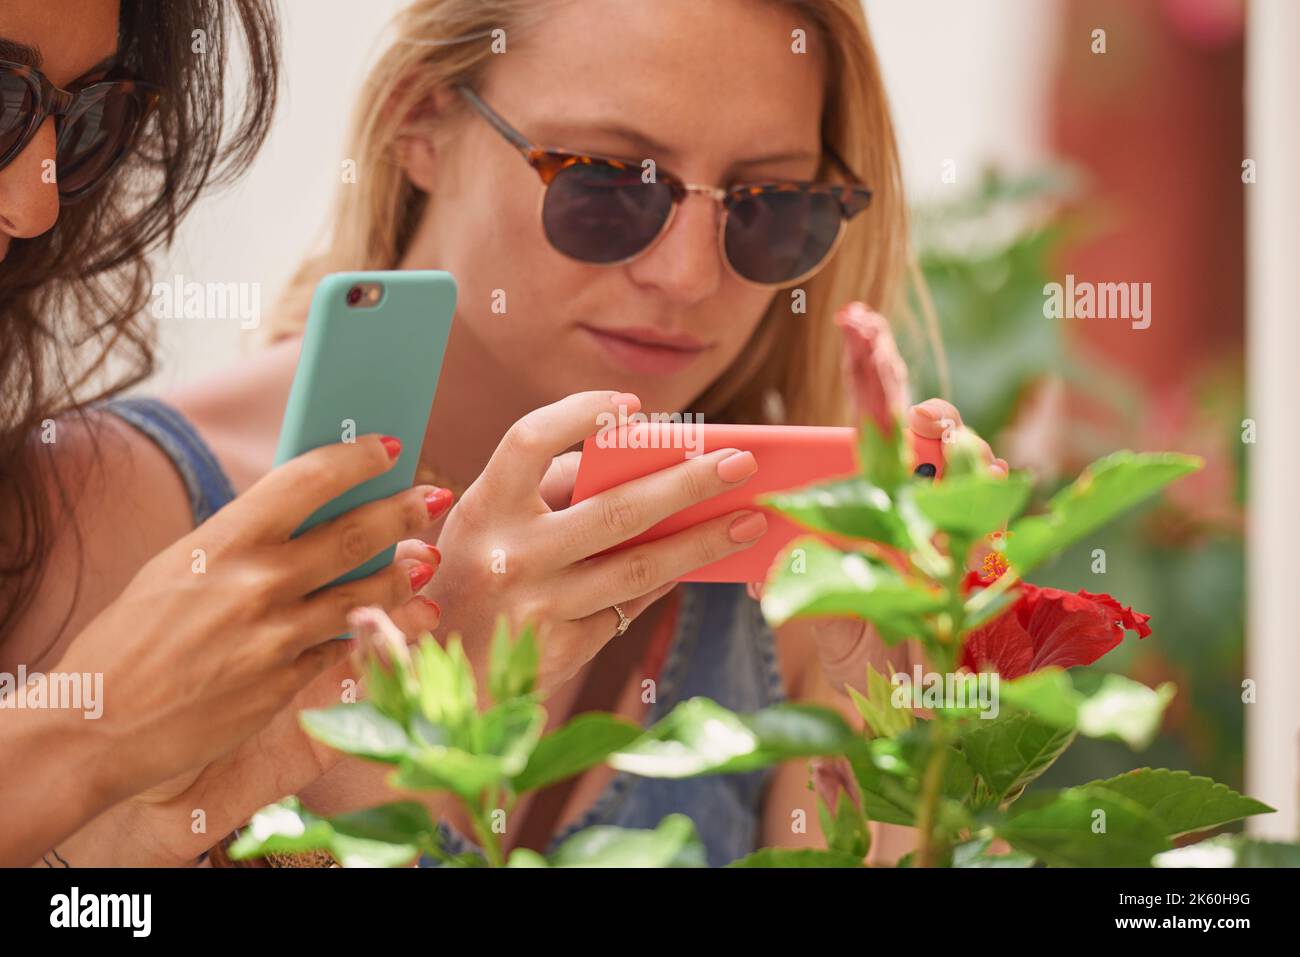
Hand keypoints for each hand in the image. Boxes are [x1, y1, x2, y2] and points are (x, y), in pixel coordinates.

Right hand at [51, 435, 449, 823]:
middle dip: (403, 512)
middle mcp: (256, 584)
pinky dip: (376, 631)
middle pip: (354, 534)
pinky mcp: (285, 684)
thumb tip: (307, 519)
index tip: (387, 446)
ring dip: (404, 576)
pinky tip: (404, 620)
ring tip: (427, 562)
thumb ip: (242, 545)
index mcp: (223, 542)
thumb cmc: (131, 640)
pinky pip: (344, 648)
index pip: (307, 480)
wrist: (96, 726)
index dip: (356, 458)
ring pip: (365, 595)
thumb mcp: (179, 570)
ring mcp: (276, 637)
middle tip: (432, 498)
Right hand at [427, 390, 766, 695]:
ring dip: (701, 541)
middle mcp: (509, 556)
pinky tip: (701, 559)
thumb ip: (544, 489)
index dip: (580, 415)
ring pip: (638, 569)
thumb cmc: (469, 574)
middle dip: (688, 482)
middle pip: (615, 510)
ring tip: (749, 518)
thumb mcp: (482, 521)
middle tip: (742, 461)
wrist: (437, 674)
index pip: (529, 442)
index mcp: (482, 508)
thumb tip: (638, 463)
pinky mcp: (562, 650)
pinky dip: (666, 579)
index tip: (631, 406)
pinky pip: (629, 606)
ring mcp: (539, 608)